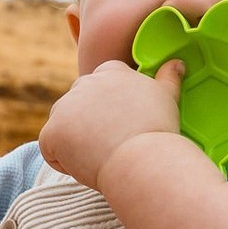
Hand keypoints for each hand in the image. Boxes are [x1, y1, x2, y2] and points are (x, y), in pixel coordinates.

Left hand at [39, 58, 183, 189]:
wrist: (142, 159)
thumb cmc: (158, 132)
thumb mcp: (168, 98)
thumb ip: (168, 78)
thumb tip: (177, 63)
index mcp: (111, 71)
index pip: (99, 85)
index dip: (107, 109)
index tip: (121, 125)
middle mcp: (84, 82)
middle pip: (77, 105)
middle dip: (88, 124)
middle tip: (112, 144)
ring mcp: (64, 106)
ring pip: (63, 127)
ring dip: (76, 142)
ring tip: (104, 155)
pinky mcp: (52, 131)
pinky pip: (51, 149)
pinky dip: (65, 162)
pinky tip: (89, 165)